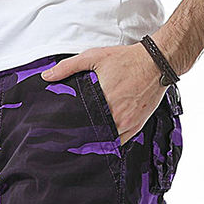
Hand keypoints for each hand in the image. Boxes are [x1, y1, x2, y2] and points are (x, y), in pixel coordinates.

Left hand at [41, 43, 166, 145]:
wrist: (156, 63)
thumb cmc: (126, 59)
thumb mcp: (94, 57)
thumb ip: (68, 66)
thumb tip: (47, 77)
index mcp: (103, 101)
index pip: (82, 123)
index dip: (72, 131)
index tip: (62, 136)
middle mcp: (116, 116)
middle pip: (94, 134)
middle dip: (82, 139)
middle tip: (69, 144)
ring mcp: (127, 123)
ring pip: (107, 141)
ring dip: (96, 142)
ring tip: (83, 146)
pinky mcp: (136, 126)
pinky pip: (120, 142)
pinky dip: (110, 143)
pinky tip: (101, 144)